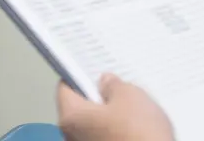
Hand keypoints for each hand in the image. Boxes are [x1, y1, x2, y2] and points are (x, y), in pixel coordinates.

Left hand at [57, 74, 173, 140]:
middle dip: (99, 98)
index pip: (65, 88)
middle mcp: (71, 139)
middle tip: (120, 90)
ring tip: (135, 113)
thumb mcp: (130, 96)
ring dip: (110, 118)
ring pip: (93, 127)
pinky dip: (116, 134)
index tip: (93, 70)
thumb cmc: (139, 136)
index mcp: (70, 117)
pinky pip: (104, 140)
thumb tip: (106, 83)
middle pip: (80, 109)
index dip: (80, 75)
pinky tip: (137, 131)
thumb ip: (114, 86)